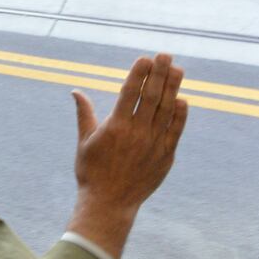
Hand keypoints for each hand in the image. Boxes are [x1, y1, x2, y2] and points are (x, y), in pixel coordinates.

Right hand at [67, 54, 187, 258]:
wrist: (109, 203)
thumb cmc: (92, 172)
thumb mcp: (84, 141)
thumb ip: (84, 114)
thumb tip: (76, 91)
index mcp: (115, 126)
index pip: (130, 93)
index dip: (139, 74)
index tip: (145, 58)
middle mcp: (137, 133)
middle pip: (151, 96)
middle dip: (159, 74)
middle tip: (165, 55)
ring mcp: (153, 144)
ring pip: (166, 110)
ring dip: (173, 88)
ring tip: (177, 70)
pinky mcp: (165, 156)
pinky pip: (175, 131)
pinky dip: (180, 115)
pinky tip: (182, 100)